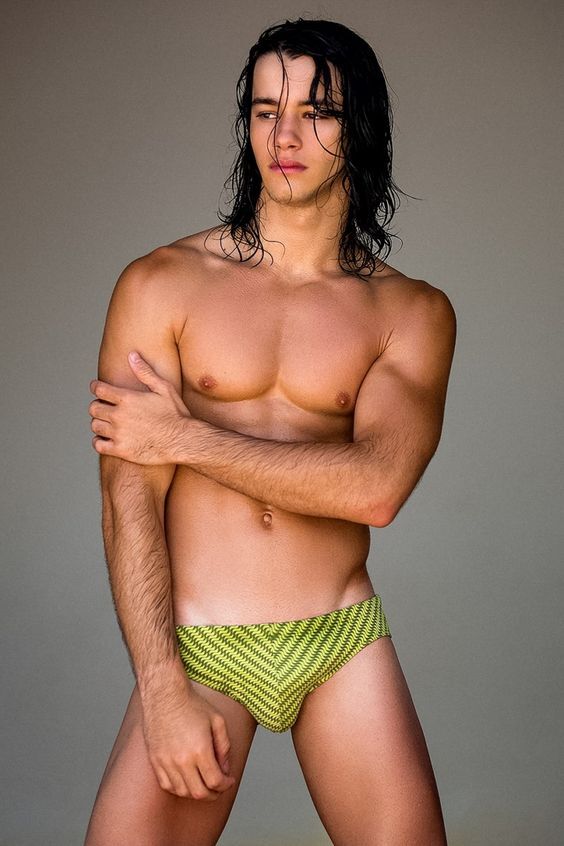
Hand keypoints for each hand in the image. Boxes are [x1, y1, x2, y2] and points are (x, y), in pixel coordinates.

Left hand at [89, 352, 189, 463]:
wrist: (183, 441)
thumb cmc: (176, 414)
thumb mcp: (164, 389)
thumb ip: (145, 372)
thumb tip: (132, 355)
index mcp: (127, 398)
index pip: (99, 389)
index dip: (96, 387)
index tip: (97, 388)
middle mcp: (119, 415)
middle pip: (93, 408)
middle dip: (97, 406)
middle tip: (104, 408)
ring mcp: (118, 434)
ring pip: (94, 426)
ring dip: (98, 423)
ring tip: (107, 423)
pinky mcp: (120, 450)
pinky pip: (98, 445)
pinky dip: (98, 441)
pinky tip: (106, 439)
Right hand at [143, 679, 236, 800]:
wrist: (165, 694)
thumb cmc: (191, 704)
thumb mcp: (217, 721)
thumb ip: (224, 747)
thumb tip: (225, 768)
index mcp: (200, 750)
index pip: (215, 782)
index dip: (225, 785)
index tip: (229, 780)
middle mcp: (182, 760)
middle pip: (199, 793)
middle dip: (213, 794)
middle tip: (219, 788)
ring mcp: (166, 762)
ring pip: (183, 792)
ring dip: (196, 793)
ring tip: (204, 784)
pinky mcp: (155, 760)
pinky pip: (167, 785)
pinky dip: (179, 789)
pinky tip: (187, 781)